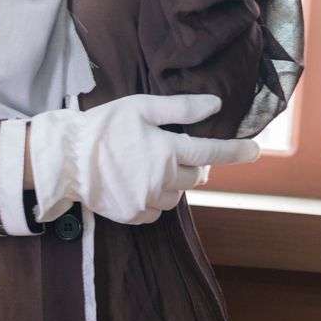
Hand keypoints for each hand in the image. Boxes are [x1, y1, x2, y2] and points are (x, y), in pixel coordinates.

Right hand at [28, 92, 261, 226]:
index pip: (212, 152)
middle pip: (195, 177)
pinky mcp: (132, 215)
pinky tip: (137, 183)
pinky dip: (154, 199)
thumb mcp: (140, 107)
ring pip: (177, 196)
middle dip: (193, 164)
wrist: (64, 159)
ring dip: (173, 183)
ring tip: (150, 167)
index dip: (237, 151)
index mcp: (167, 150)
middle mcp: (162, 179)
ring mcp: (147, 200)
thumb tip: (215, 105)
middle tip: (174, 151)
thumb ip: (181, 108)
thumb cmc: (102, 126)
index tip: (256, 151)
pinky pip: (156, 211)